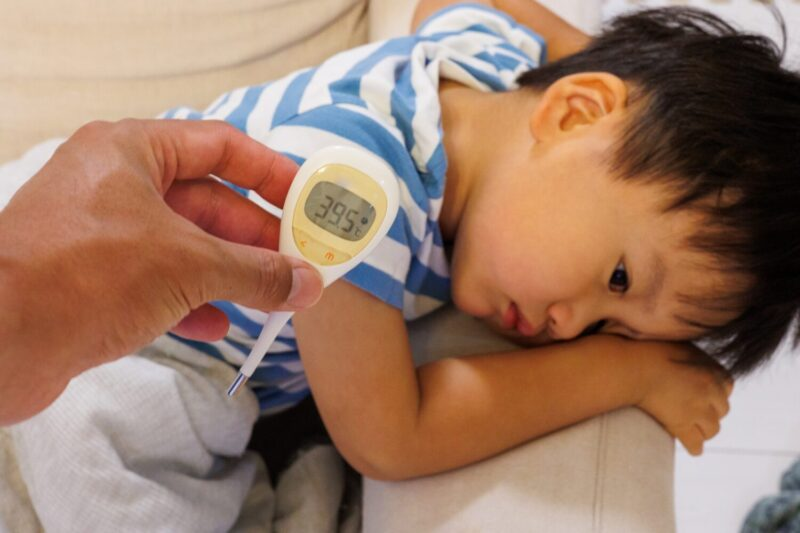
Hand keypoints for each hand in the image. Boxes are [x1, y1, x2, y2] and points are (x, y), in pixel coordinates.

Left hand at [0, 119, 322, 423]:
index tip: (306, 199)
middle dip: (255, 235)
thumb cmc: (82, 276)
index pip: (220, 146)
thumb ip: (257, 272)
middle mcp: (115, 185)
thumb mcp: (188, 265)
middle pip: (207, 201)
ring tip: (273, 296)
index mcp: (132, 152)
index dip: (269, 172)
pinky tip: (218, 326)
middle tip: (299, 261)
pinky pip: (157, 280)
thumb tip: (307, 283)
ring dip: (230, 272)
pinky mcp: (91, 279)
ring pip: (184, 244)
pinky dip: (192, 301)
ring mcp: (101, 233)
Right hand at [631, 340, 733, 454]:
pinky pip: (695, 443)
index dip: (714, 393)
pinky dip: (694, 447)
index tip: (703, 395)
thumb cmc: (643, 348)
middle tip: (695, 414)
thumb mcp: (673, 340)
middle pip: (722, 409)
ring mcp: (698, 408)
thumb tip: (683, 344)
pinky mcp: (682, 423)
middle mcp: (710, 388)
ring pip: (712, 429)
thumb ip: (684, 351)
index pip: (726, 386)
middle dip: (710, 412)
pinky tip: (691, 447)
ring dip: (703, 430)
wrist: (630, 365)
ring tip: (692, 431)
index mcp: (710, 368)